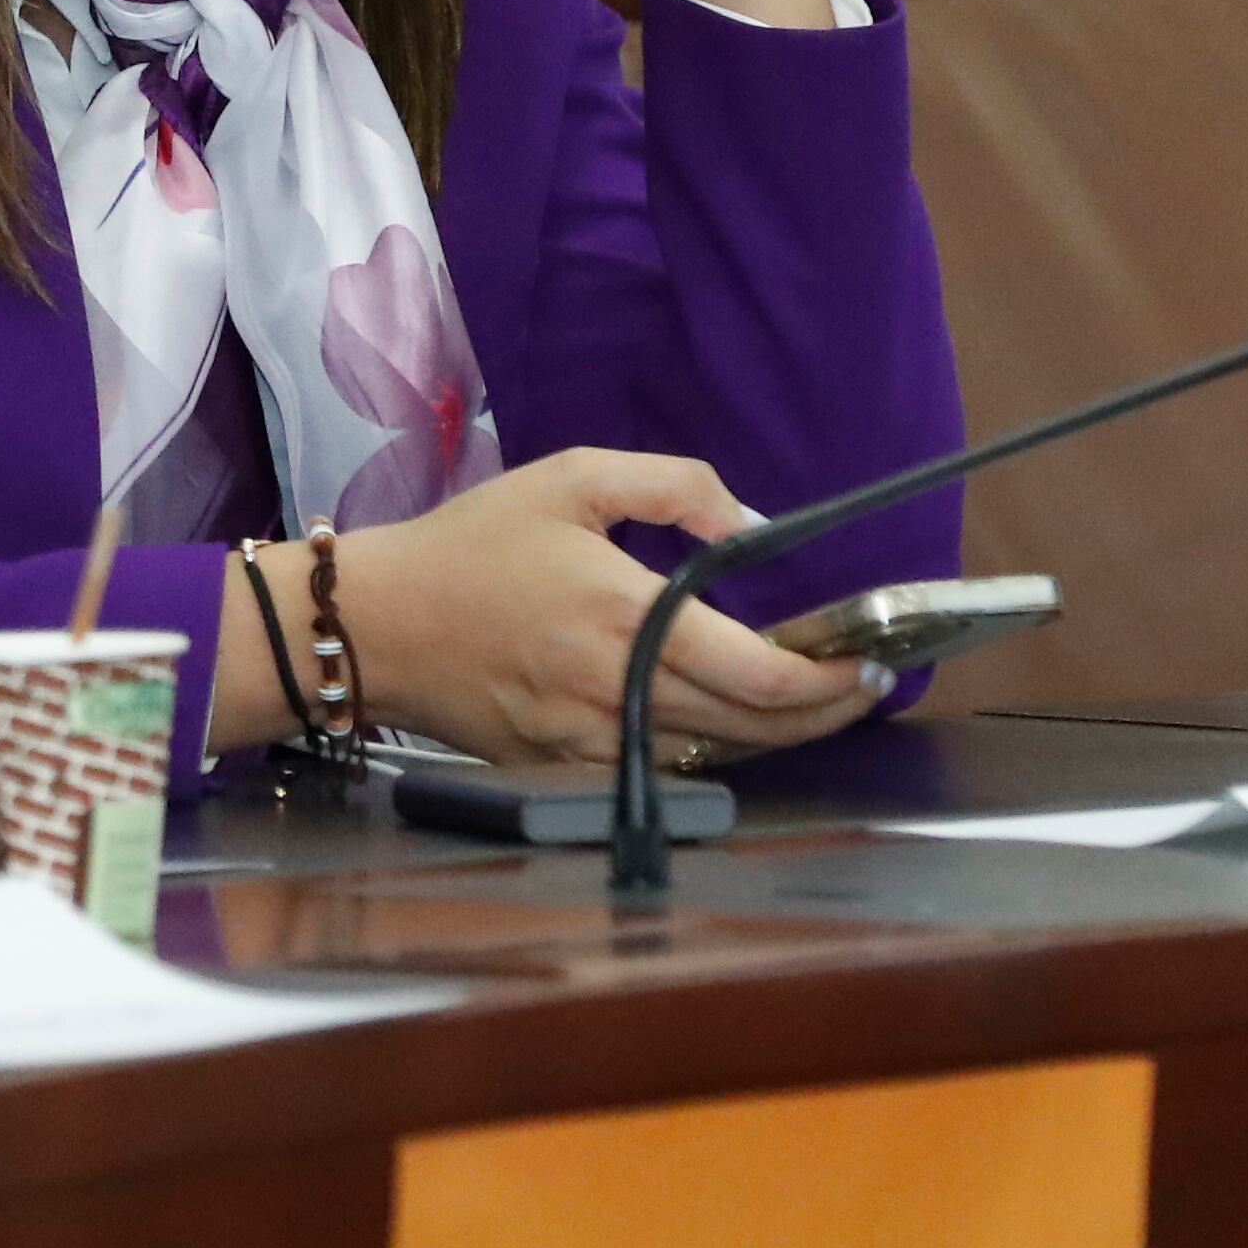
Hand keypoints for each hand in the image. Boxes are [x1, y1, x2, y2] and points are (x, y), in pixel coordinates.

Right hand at [218, 449, 879, 767]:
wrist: (376, 623)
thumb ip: (675, 486)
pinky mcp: (567, 767)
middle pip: (756, 727)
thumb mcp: (571, 479)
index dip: (830, 681)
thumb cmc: (472, 544)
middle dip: (825, 713)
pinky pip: (663, 768)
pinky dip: (711, 750)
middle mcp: (619, 690)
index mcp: (627, 616)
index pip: (760, 674)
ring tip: (812, 704)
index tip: (871, 666)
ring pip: (717, 756)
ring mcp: (593, 741)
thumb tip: (753, 528)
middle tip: (864, 686)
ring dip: (776, 737)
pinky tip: (730, 723)